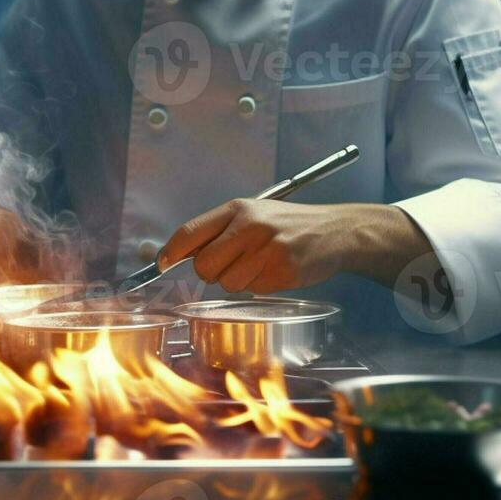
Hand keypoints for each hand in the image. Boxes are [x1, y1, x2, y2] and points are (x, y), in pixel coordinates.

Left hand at [157, 199, 432, 293]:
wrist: (338, 231)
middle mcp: (250, 226)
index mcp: (238, 209)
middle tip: (233, 265)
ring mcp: (267, 249)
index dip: (171, 252)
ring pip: (227, 283)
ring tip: (260, 265)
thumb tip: (179, 254)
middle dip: (212, 273)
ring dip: (239, 281)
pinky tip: (276, 271)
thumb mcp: (253, 214)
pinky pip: (253, 290)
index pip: (190, 231)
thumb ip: (219, 230)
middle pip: (204, 266)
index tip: (162, 265)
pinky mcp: (283, 271)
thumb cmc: (288, 224)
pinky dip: (261, 286)